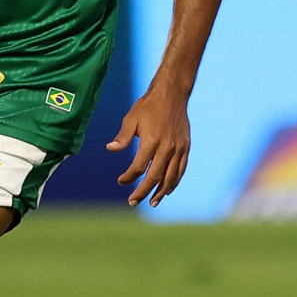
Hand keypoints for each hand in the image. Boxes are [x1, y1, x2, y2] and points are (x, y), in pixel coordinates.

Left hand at [106, 86, 190, 207]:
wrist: (172, 94)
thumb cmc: (148, 106)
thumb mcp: (131, 119)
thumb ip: (122, 137)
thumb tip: (110, 149)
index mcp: (151, 141)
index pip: (139, 167)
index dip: (129, 177)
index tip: (121, 181)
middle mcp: (167, 148)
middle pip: (155, 177)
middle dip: (143, 192)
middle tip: (132, 202)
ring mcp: (178, 148)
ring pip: (171, 177)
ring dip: (161, 192)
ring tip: (152, 202)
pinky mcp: (186, 147)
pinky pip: (181, 169)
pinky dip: (174, 181)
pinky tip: (168, 190)